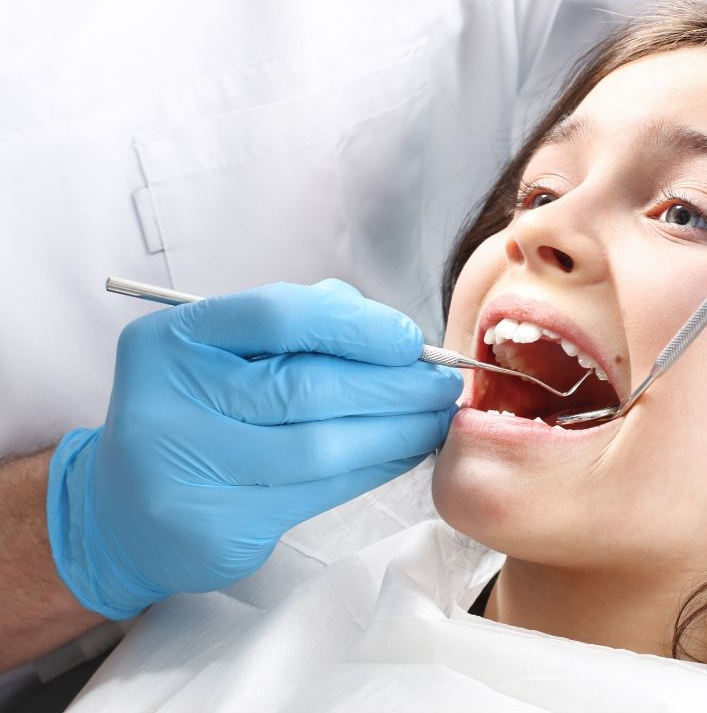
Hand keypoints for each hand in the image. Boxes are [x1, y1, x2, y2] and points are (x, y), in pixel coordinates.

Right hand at [46, 279, 461, 618]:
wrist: (126, 510)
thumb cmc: (199, 414)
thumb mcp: (228, 353)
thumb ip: (302, 326)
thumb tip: (393, 331)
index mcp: (171, 341)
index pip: (278, 315)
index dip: (357, 325)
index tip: (409, 338)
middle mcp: (168, 403)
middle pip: (308, 386)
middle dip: (393, 384)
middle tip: (443, 383)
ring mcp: (187, 472)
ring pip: (322, 446)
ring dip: (397, 431)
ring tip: (434, 417)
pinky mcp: (217, 527)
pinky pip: (321, 492)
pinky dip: (376, 467)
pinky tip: (404, 452)